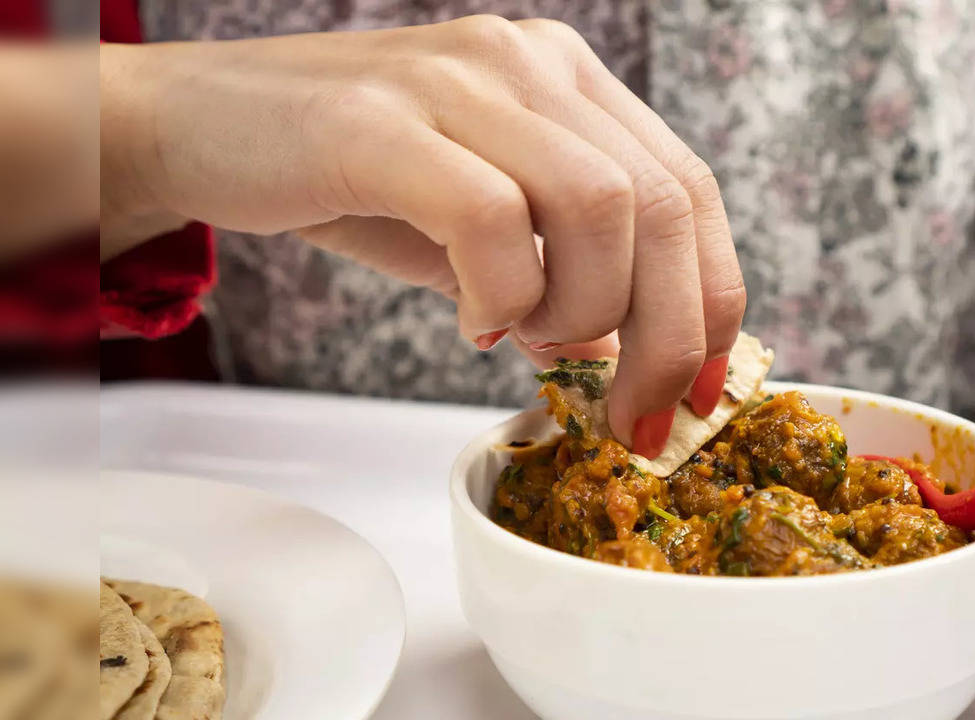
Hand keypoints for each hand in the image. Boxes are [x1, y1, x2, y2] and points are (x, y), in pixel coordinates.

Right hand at [99, 16, 745, 453]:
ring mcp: (459, 83)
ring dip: (578, 311)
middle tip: (631, 416)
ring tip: (519, 332)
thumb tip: (623, 358)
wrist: (198, 125)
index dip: (714, 299)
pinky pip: (492, 220)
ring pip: (599, 208)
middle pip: (664, 206)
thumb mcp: (476, 229)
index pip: (690, 188)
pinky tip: (469, 317)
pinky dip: (499, 294)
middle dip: (668, 339)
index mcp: (568, 80)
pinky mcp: (381, 125)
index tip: (704, 388)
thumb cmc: (347, 178)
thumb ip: (557, 278)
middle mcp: (530, 65)